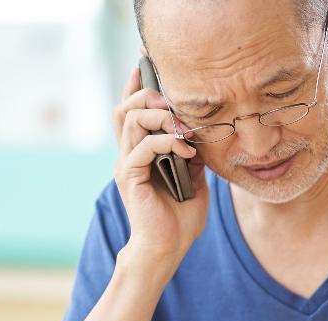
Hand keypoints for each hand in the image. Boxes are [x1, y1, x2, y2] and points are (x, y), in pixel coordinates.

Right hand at [112, 65, 210, 273]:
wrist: (168, 249)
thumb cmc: (180, 218)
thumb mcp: (194, 179)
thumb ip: (194, 154)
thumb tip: (203, 133)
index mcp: (141, 151)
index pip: (133, 110)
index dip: (138, 85)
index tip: (149, 64)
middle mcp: (129, 154)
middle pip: (125, 107)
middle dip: (147, 93)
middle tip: (172, 95)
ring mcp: (127, 164)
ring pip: (130, 120)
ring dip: (158, 114)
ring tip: (182, 121)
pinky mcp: (131, 178)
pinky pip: (143, 147)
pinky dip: (165, 141)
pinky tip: (186, 147)